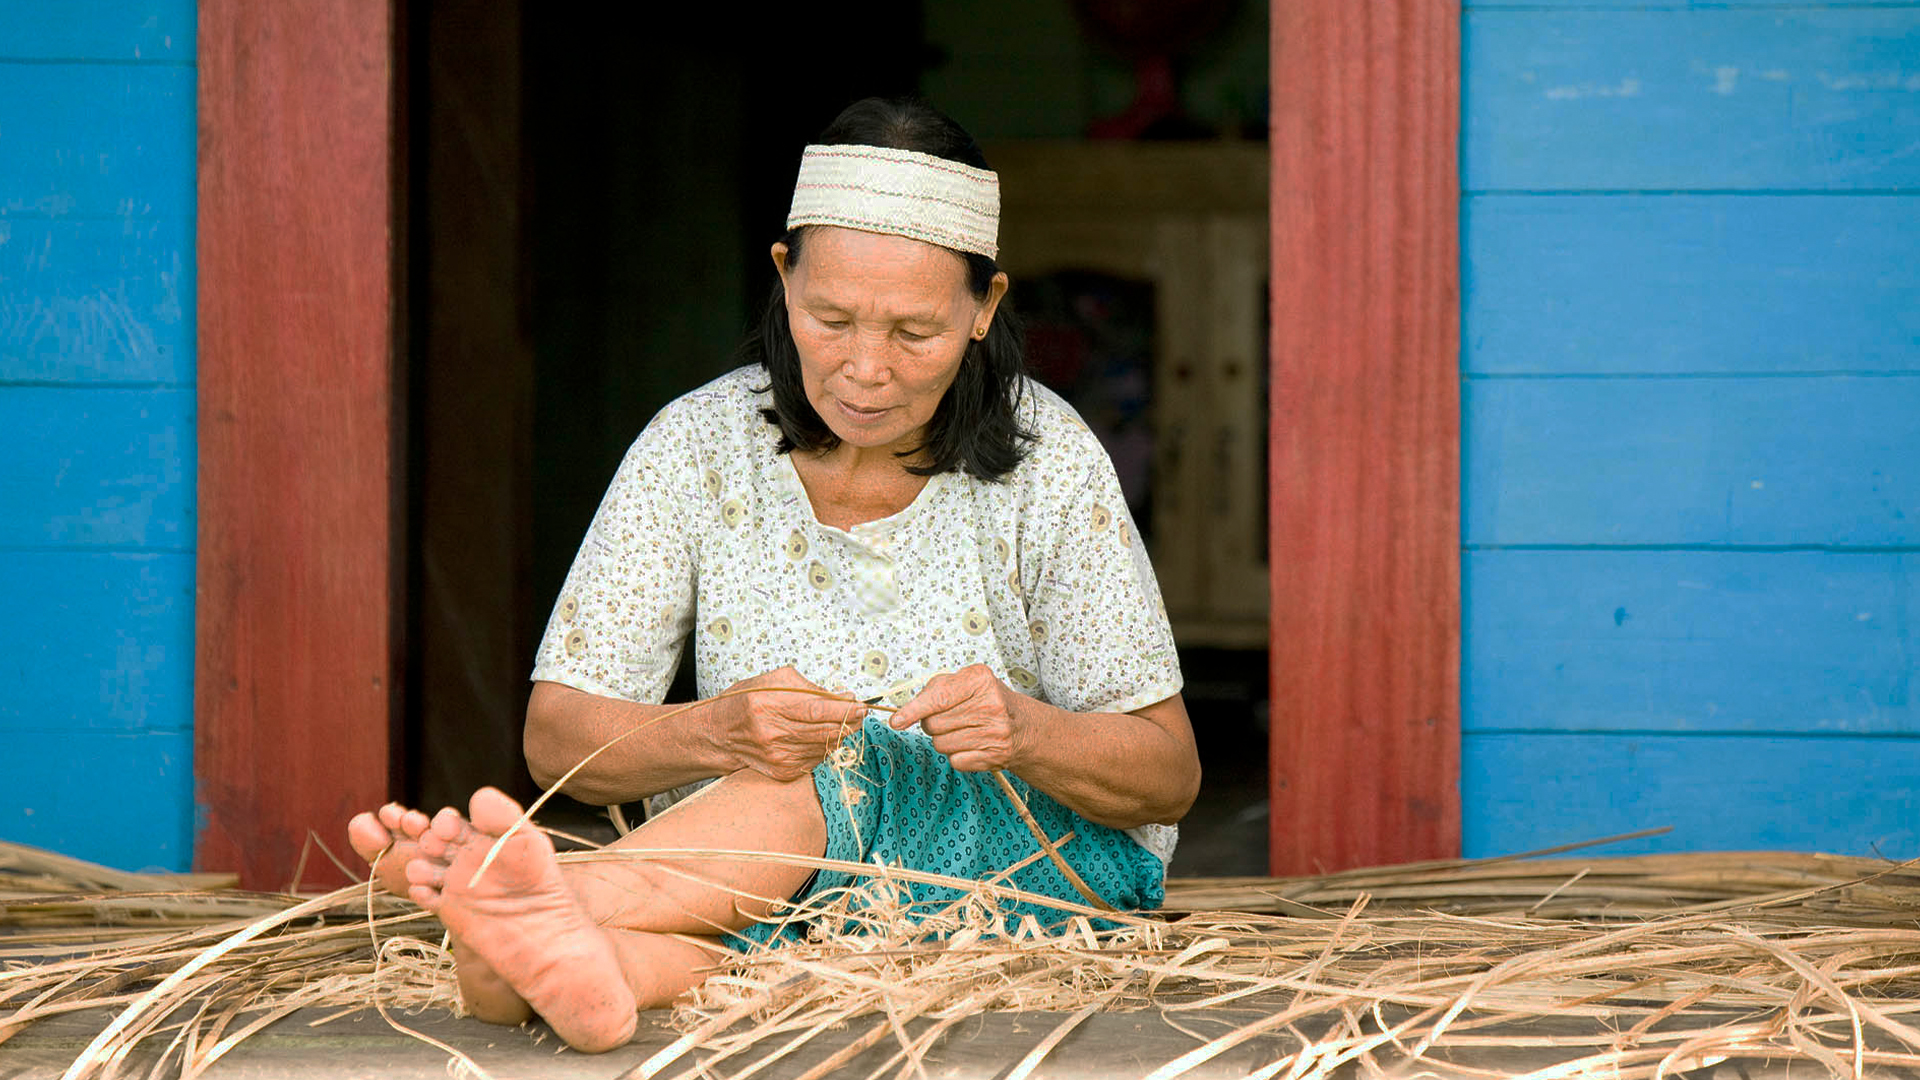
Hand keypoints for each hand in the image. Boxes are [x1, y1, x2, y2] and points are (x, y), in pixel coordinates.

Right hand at [718, 667, 867, 780]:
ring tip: (842, 721)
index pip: (817, 710)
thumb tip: (844, 697)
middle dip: (850, 722)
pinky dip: (825, 746)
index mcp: (769, 706)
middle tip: (860, 713)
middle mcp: (772, 734)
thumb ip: (811, 688)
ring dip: (840, 734)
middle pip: (825, 731)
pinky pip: (817, 758)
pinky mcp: (783, 771)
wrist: (720, 735)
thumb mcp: (775, 681)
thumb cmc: (747, 702)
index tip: (861, 705)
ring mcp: (779, 756)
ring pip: (825, 746)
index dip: (844, 709)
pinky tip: (820, 735)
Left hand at [888, 664, 1029, 772]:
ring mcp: (994, 733)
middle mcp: (990, 705)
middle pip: (933, 723)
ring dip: (944, 739)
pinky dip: (957, 754)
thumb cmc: (987, 700)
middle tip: (949, 717)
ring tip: (962, 730)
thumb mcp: (966, 682)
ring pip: (941, 744)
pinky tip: (971, 743)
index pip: (937, 698)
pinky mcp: (993, 756)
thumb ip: (934, 690)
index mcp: (980, 680)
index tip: (896, 721)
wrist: (1023, 726)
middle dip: (932, 723)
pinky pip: (954, 760)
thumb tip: (903, 714)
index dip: (913, 711)